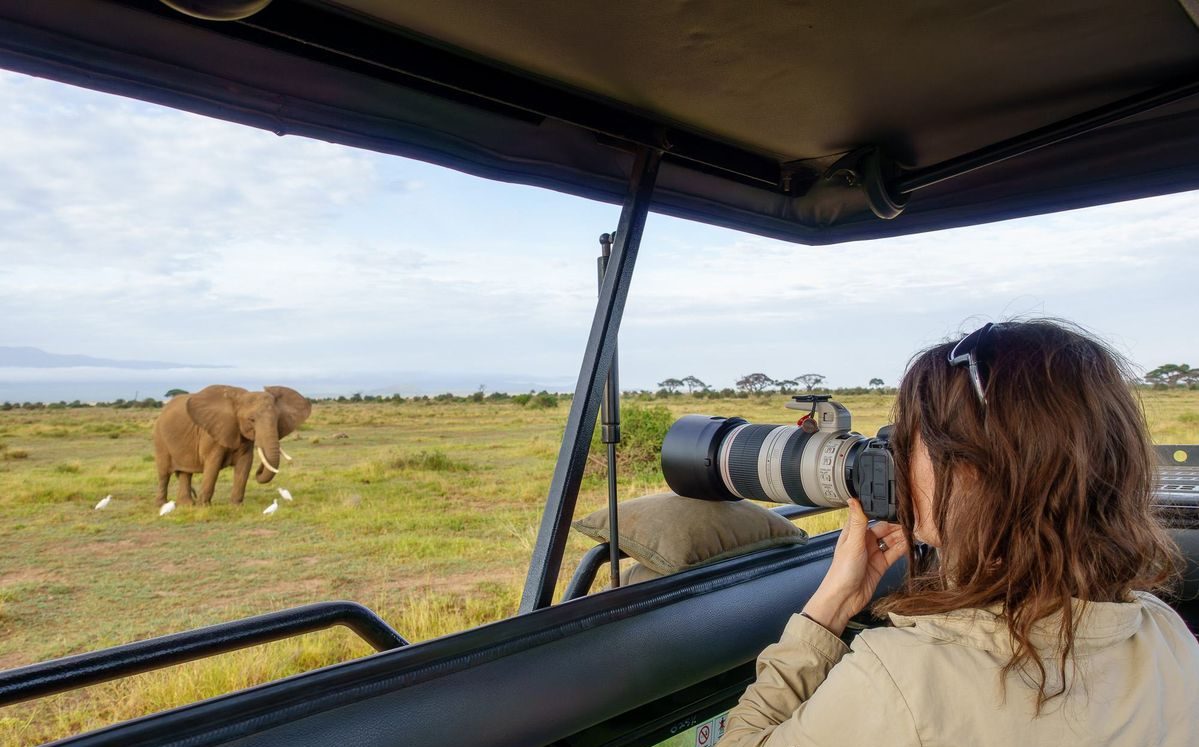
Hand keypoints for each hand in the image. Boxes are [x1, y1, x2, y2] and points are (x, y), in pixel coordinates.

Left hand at [801, 499, 907, 635]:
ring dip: (902, 536)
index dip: (884, 511)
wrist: (844, 598)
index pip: (871, 516)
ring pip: (891, 540)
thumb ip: (858, 521)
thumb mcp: (852, 543)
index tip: (898, 505)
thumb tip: (853, 498)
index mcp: (854, 532)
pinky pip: (893, 553)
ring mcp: (873, 554)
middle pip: (884, 529)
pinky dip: (902, 548)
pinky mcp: (880, 565)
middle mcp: (863, 541)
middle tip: (913, 520)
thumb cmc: (842, 571)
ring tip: (916, 530)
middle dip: (897, 525)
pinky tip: (911, 543)